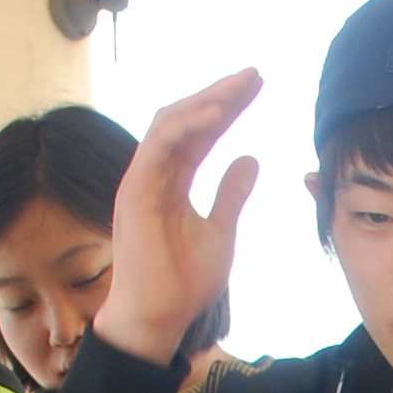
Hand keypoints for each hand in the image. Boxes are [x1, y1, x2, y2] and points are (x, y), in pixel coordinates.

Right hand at [98, 70, 263, 370]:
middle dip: (220, 94)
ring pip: (170, 124)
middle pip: (187, 120)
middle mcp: (155, 174)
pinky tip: (216, 114)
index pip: (202, 133)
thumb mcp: (221, 231)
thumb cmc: (184, 282)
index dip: (229, 108)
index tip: (258, 86)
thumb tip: (251, 157)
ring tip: (239, 87)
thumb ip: (232, 194)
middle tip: (254, 74)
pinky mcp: (134, 191)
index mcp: (174, 181)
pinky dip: (186, 127)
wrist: (160, 317)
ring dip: (205, 101)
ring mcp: (141, 180)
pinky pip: (158, 146)